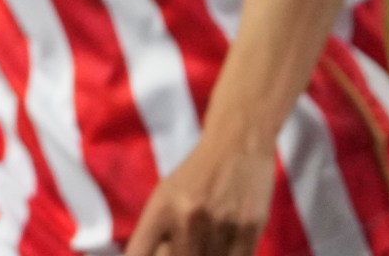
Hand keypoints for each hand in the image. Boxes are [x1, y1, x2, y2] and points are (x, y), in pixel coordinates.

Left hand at [125, 135, 275, 255]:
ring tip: (208, 238)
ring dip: (208, 255)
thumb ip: (159, 233)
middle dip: (180, 255)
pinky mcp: (249, 229)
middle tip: (186, 243)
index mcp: (160, 209)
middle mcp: (187, 217)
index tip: (154, 255)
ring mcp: (219, 225)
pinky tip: (227, 246)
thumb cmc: (197, 176)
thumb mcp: (166, 196)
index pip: (138, 253)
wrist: (237, 144)